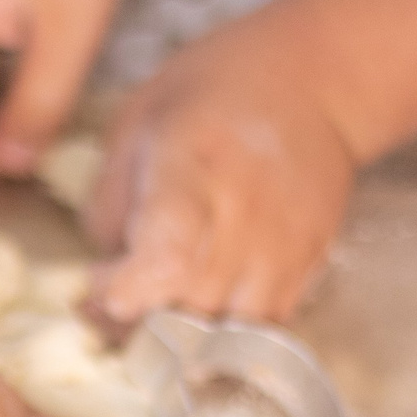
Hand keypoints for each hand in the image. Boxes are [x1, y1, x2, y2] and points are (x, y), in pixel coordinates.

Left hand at [81, 28, 357, 322]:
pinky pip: (264, 324)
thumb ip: (111, 196)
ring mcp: (286, 241)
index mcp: (194, 165)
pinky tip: (201, 300)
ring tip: (154, 306)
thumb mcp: (137, 119)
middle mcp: (247, 210)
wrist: (316, 80)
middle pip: (192, 302)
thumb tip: (106, 263)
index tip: (100, 286)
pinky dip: (227, 329)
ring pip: (232, 329)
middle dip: (139, 318)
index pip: (167, 256)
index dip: (128, 290)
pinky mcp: (312, 261)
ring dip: (185, 336)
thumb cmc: (212, 91)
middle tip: (110, 300)